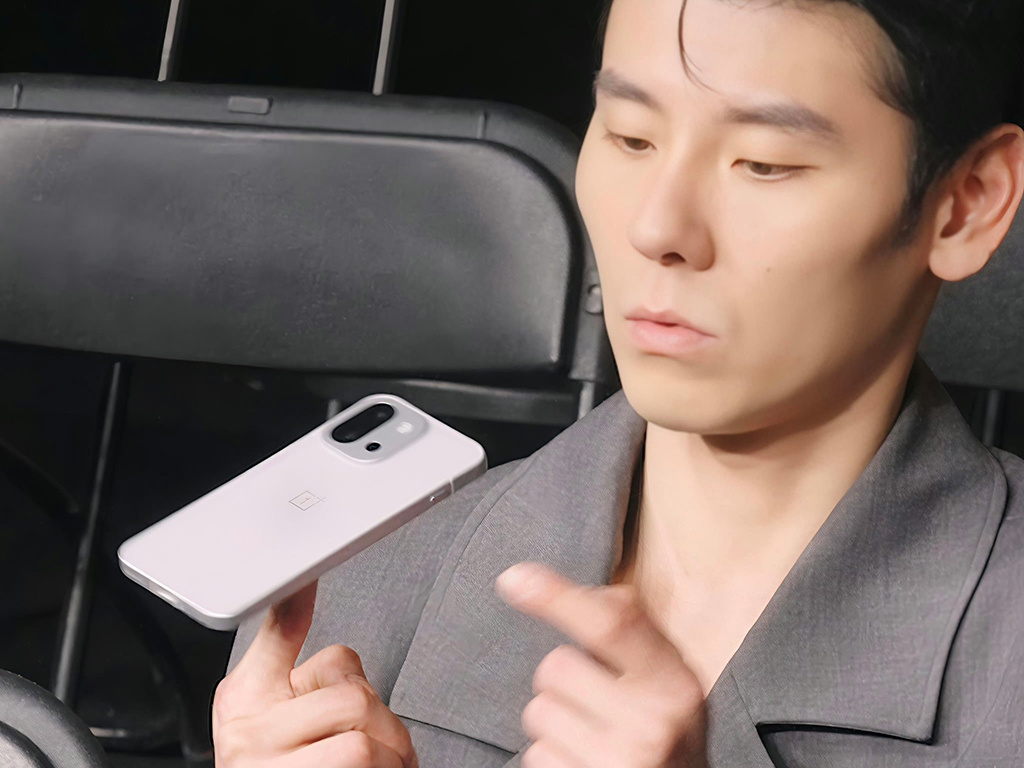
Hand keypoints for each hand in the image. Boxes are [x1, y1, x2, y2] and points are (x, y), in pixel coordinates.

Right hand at [212, 580, 418, 767]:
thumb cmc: (277, 767)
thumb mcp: (271, 717)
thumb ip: (295, 668)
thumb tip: (315, 604)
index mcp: (245, 699)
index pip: (275, 634)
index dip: (296, 600)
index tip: (310, 570)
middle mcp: (249, 735)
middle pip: (353, 694)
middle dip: (383, 720)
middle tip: (379, 744)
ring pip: (365, 739)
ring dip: (392, 757)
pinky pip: (369, 767)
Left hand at [496, 562, 706, 767]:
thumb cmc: (666, 732)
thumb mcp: (670, 681)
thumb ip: (635, 633)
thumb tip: (581, 594)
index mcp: (676, 684)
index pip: (611, 625)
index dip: (557, 596)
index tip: (515, 578)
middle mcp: (653, 724)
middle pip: (556, 666)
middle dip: (563, 681)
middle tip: (596, 704)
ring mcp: (618, 763)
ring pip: (538, 711)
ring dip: (554, 721)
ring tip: (592, 736)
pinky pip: (534, 754)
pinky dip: (551, 756)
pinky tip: (584, 761)